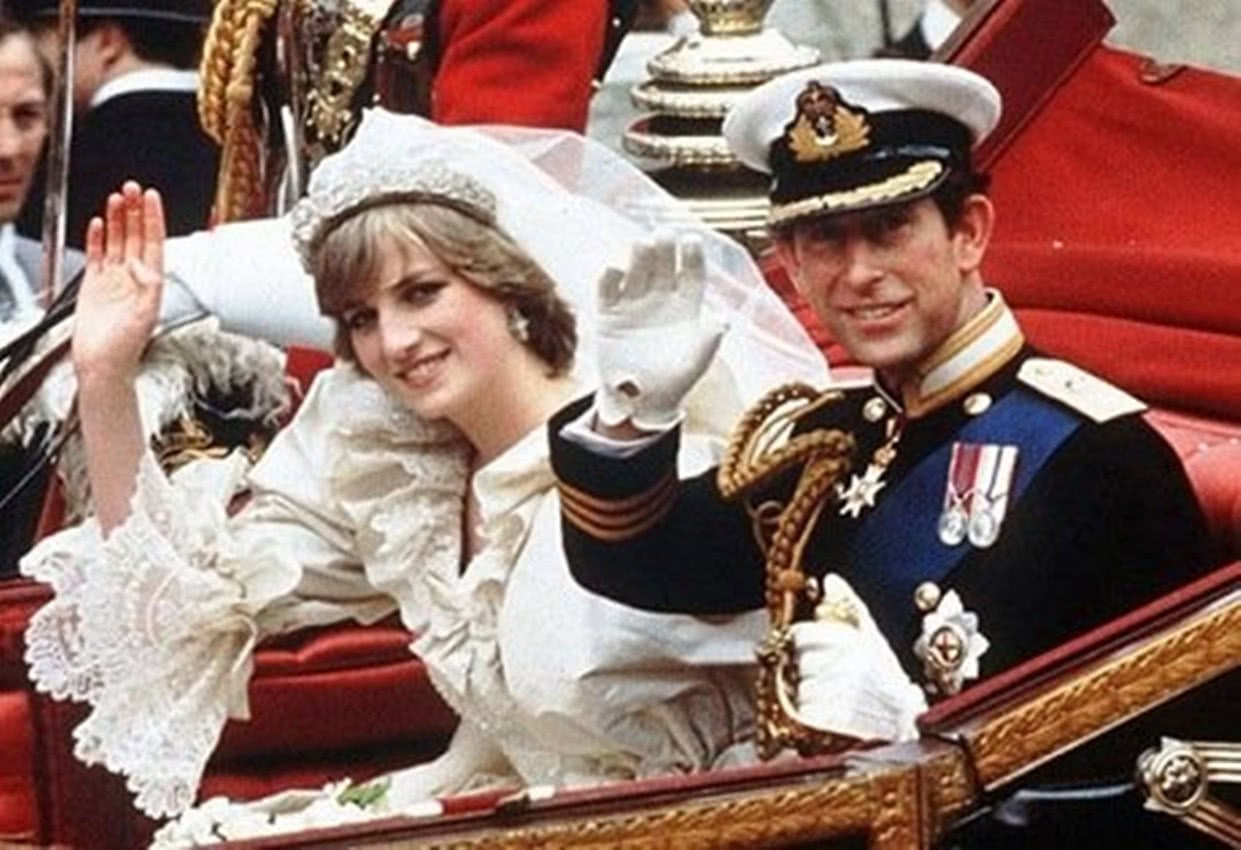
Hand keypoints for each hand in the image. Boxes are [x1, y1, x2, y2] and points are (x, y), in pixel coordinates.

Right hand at [72, 181, 165, 384]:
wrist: (103, 362)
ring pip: (117, 241)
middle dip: (134, 211)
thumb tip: (148, 267)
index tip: (152, 197)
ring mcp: (114, 279)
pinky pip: (97, 255)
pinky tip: (100, 223)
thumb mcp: (147, 313)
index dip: (153, 218)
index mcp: (151, 281)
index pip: (154, 241)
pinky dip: (98, 238)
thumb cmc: (127, 345)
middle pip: (135, 235)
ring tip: (117, 197)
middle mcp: (133, 277)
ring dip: (118, 219)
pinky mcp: (94, 284)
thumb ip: (149, 287)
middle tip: (132, 187)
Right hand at [594, 230, 724, 430]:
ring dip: (637, 256)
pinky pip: (607, 290)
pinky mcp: (609, 314)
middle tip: (663, 234)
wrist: (640, 402)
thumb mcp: (696, 364)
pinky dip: (609, 277)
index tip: (692, 241)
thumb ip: (708, 341)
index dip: (692, 256)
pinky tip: (614, 269)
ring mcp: (634, 303)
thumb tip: (724, 320)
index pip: (691, 273)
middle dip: (663, 248)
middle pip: (662, 265)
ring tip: (641, 244)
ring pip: (635, 270)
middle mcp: (660, 298)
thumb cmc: (675, 381)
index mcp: (687, 305)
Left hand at [788, 574, 926, 741]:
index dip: (804, 641)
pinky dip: (812, 711)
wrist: (908, 716)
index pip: (802, 634)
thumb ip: (849, 604)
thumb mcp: (871, 634)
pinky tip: (827, 708)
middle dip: (809, 667)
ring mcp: (843, 694)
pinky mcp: (838, 720)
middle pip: (801, 661)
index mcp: (855, 641)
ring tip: (828, 691)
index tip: (812, 646)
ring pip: (801, 687)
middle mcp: (849, 665)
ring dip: (810, 690)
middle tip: (824, 672)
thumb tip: (830, 580)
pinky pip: (806, 711)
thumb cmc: (886, 673)